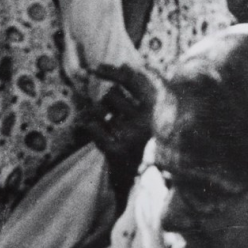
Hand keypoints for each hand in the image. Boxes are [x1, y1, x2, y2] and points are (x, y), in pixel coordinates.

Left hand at [80, 65, 156, 179]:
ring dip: (97, 116)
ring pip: (99, 109)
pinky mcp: (116, 149)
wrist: (144, 183)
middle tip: (114, 119)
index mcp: (159, 108)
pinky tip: (96, 134)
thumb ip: (142, 89)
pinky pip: (91, 125)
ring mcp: (131, 135)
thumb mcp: (150, 113)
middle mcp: (147, 120)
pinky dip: (88, 127)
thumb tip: (124, 64)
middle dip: (106, 105)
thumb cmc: (145, 142)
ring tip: (108, 130)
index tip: (96, 68)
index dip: (113, 72)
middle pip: (111, 94)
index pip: (132, 80)